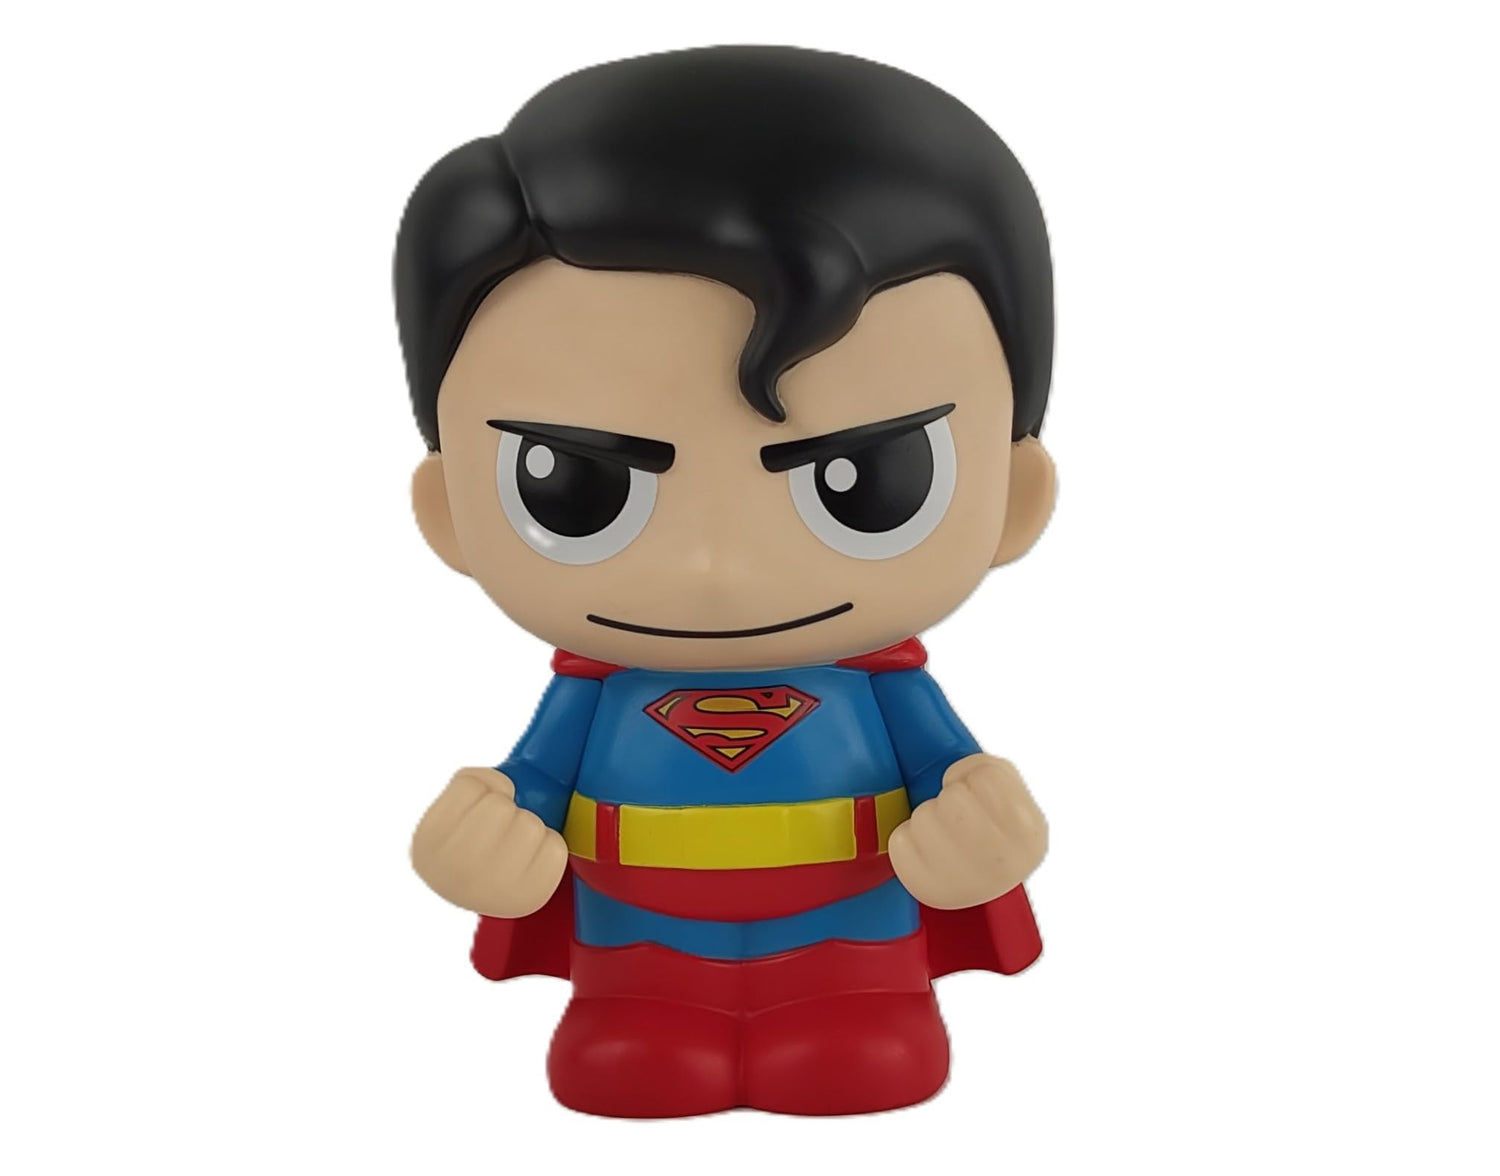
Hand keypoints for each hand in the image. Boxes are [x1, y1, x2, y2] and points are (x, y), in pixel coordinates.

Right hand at [410, 767, 568, 917]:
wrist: (484, 890)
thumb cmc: (470, 836)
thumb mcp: (455, 805)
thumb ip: (475, 780)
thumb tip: (508, 786)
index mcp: (427, 842)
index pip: (469, 786)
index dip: (482, 790)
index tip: (477, 810)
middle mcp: (454, 871)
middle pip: (500, 807)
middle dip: (506, 809)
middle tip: (499, 828)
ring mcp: (491, 890)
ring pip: (531, 826)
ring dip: (528, 827)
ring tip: (514, 845)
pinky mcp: (529, 898)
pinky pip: (555, 848)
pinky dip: (549, 846)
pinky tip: (531, 861)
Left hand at [888, 754, 1047, 908]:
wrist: (982, 885)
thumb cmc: (994, 828)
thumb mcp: (1011, 791)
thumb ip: (988, 767)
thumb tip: (951, 775)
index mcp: (1029, 832)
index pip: (986, 776)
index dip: (974, 778)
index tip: (977, 796)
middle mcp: (1002, 861)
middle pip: (953, 797)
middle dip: (951, 799)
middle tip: (958, 816)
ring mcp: (964, 880)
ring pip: (924, 816)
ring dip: (928, 818)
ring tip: (943, 834)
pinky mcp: (926, 888)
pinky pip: (900, 840)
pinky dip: (907, 840)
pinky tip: (926, 852)